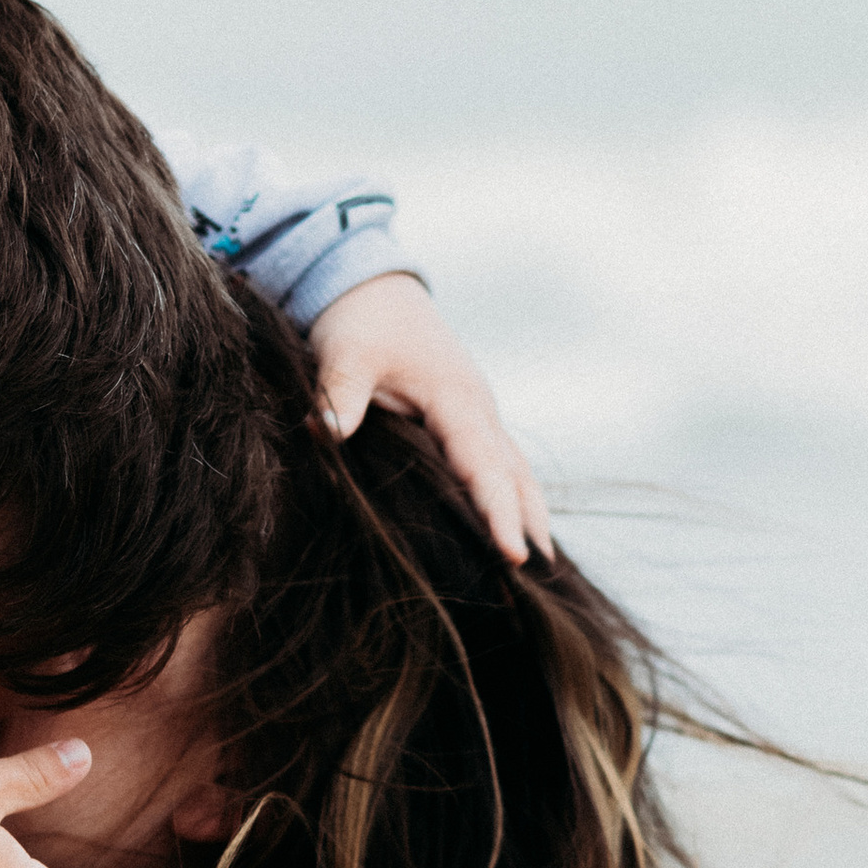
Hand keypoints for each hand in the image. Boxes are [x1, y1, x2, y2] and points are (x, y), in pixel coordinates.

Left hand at [309, 273, 552, 564]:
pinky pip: (501, 464)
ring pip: (516, 471)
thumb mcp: (346, 352)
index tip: (514, 554)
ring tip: (540, 564)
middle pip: (515, 474)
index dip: (498, 511)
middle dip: (529, 522)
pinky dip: (513, 496)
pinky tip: (514, 527)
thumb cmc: (362, 322)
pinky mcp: (470, 419)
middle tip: (540, 576)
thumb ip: (340, 394)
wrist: (376, 291)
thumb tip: (327, 432)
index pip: (484, 465)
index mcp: (457, 398)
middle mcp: (480, 409)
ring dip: (530, 512)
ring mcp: (479, 414)